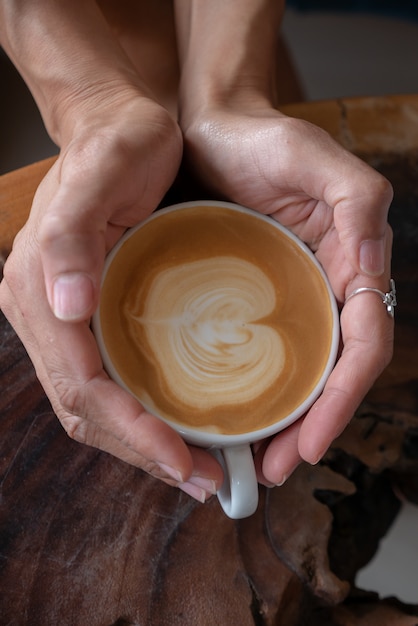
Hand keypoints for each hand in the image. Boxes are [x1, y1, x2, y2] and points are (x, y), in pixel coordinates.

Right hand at [0, 94, 222, 501]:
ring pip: (96, 406)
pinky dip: (140, 415)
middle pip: (87, 409)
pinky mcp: (89, 317)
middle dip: (142, 451)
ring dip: (143, 443)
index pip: (82, 384)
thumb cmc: (116, 146)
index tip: (182, 459)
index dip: (132, 430)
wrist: (115, 125)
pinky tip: (175, 426)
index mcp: (37, 291)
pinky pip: (108, 382)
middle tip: (202, 477)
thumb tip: (65, 308)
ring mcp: (63, 320)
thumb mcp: (100, 176)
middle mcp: (43, 314)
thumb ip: (69, 239)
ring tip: (195, 466)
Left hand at [181, 105, 393, 484]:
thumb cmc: (264, 140)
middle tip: (277, 467)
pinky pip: (262, 352)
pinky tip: (237, 415)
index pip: (362, 345)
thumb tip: (373, 271)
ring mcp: (288, 296)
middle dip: (312, 425)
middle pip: (332, 372)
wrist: (210, 128)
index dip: (343, 397)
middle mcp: (325, 287)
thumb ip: (359, 208)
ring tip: (257, 460)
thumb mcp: (321, 164)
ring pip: (300, 372)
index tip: (309, 444)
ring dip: (285, 420)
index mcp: (352, 264)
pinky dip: (258, 390)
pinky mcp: (250, 297)